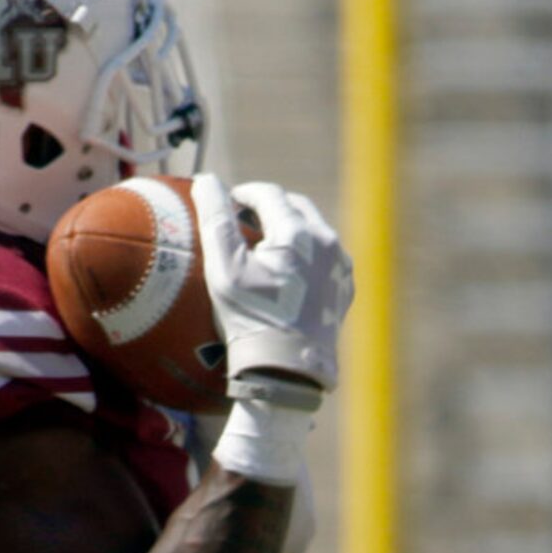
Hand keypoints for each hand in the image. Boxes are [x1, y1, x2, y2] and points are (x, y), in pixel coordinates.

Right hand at [191, 175, 353, 390]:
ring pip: (313, 230)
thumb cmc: (252, 320)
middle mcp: (326, 242)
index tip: (229, 201)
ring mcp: (339, 266)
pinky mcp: (344, 288)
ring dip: (289, 228)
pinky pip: (325, 257)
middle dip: (269, 207)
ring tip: (266, 245)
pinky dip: (306, 254)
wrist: (289, 372)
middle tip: (245, 220)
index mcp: (298, 232)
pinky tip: (289, 270)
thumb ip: (215, 218)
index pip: (268, 193)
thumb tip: (207, 180)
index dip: (244, 193)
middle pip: (295, 206)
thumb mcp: (224, 269)